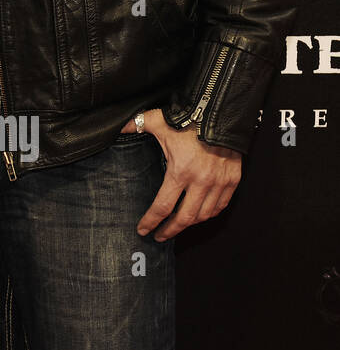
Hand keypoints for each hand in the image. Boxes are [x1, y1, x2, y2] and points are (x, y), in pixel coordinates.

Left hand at [130, 109, 242, 240]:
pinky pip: (221, 206)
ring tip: (177, 226)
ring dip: (189, 225)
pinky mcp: (233, 180)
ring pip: (204, 215)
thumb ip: (135, 125)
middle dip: (169, 230)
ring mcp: (219, 183)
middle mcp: (201, 182)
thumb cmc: (187, 119)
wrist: (221, 112)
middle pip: (184, 218)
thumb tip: (115, 127)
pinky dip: (210, 214)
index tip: (143, 230)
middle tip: (159, 236)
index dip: (151, 221)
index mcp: (180, 171)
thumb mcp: (157, 121)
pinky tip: (199, 215)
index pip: (163, 206)